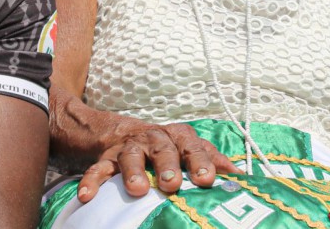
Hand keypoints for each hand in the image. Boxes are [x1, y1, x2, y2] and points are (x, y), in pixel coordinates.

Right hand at [77, 122, 237, 202]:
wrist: (125, 132)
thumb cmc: (169, 147)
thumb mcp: (191, 149)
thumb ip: (213, 160)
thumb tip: (241, 177)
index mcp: (179, 137)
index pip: (192, 147)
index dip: (200, 162)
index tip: (206, 180)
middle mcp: (154, 138)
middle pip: (162, 148)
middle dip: (167, 165)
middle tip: (171, 184)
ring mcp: (129, 148)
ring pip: (130, 156)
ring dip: (132, 172)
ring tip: (136, 189)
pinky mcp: (107, 159)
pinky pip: (98, 170)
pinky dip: (92, 181)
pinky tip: (88, 196)